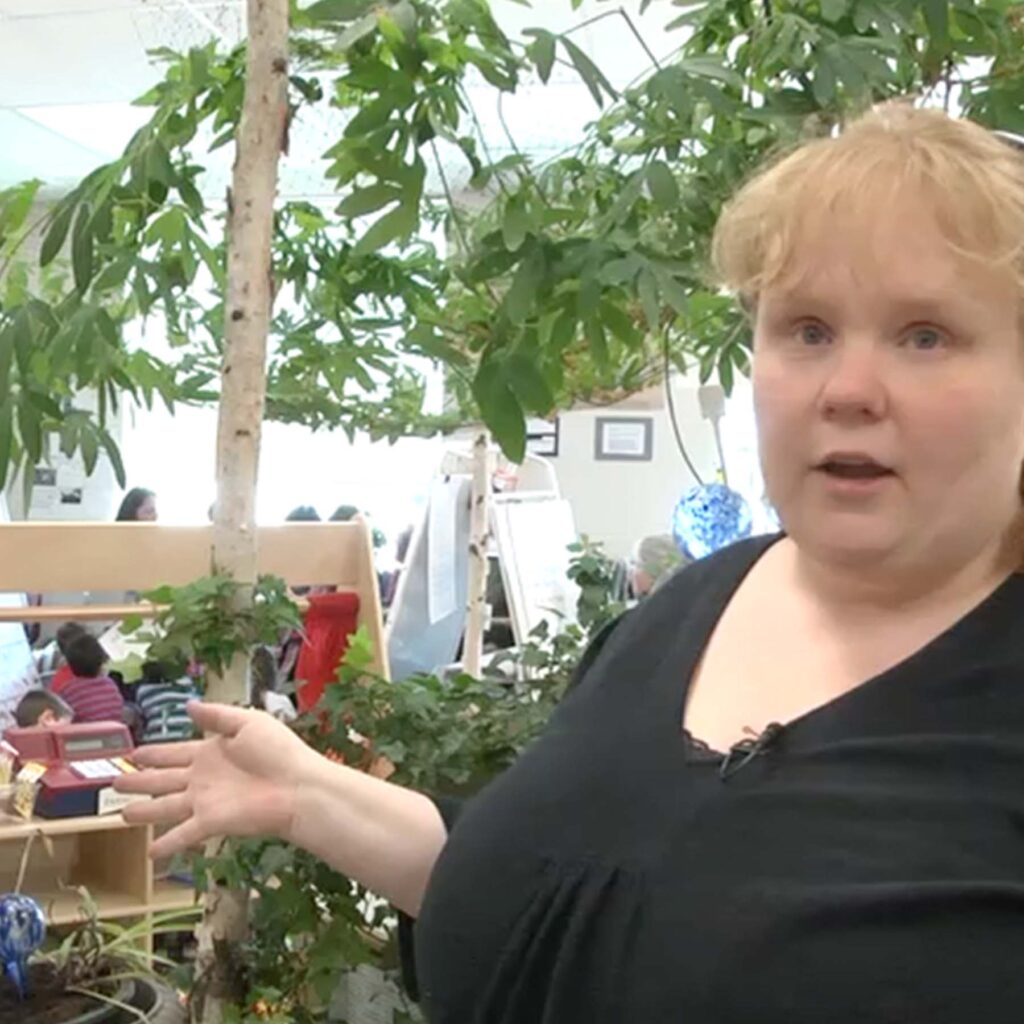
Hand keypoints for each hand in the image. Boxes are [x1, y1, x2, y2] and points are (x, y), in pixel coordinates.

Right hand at [115, 702, 314, 857]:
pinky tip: (149, 854)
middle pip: (163, 779)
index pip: (175, 752)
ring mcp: (205, 802)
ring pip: (165, 807)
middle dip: (140, 780)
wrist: (298, 786)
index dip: (155, 752)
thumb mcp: (247, 722)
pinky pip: (182, 835)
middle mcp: (203, 778)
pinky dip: (165, 845)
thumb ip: (217, 715)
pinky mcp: (210, 823)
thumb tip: (189, 705)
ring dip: (143, 811)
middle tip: (115, 782)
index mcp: (212, 752)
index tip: (135, 752)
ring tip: (120, 815)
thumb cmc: (279, 751)